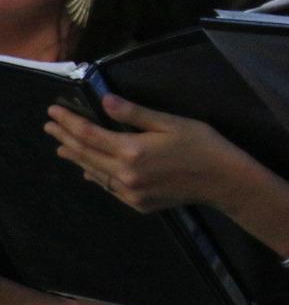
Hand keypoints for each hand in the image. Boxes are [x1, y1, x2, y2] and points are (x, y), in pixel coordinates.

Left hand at [44, 96, 251, 213]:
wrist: (223, 180)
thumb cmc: (202, 144)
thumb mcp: (171, 122)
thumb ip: (134, 114)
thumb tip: (104, 101)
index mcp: (132, 150)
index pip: (90, 134)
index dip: (70, 121)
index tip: (54, 110)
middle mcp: (125, 174)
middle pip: (86, 154)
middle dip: (66, 138)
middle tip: (49, 126)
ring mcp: (130, 193)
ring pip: (94, 173)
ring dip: (76, 158)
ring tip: (62, 147)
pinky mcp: (138, 204)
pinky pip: (109, 187)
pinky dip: (95, 176)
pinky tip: (89, 171)